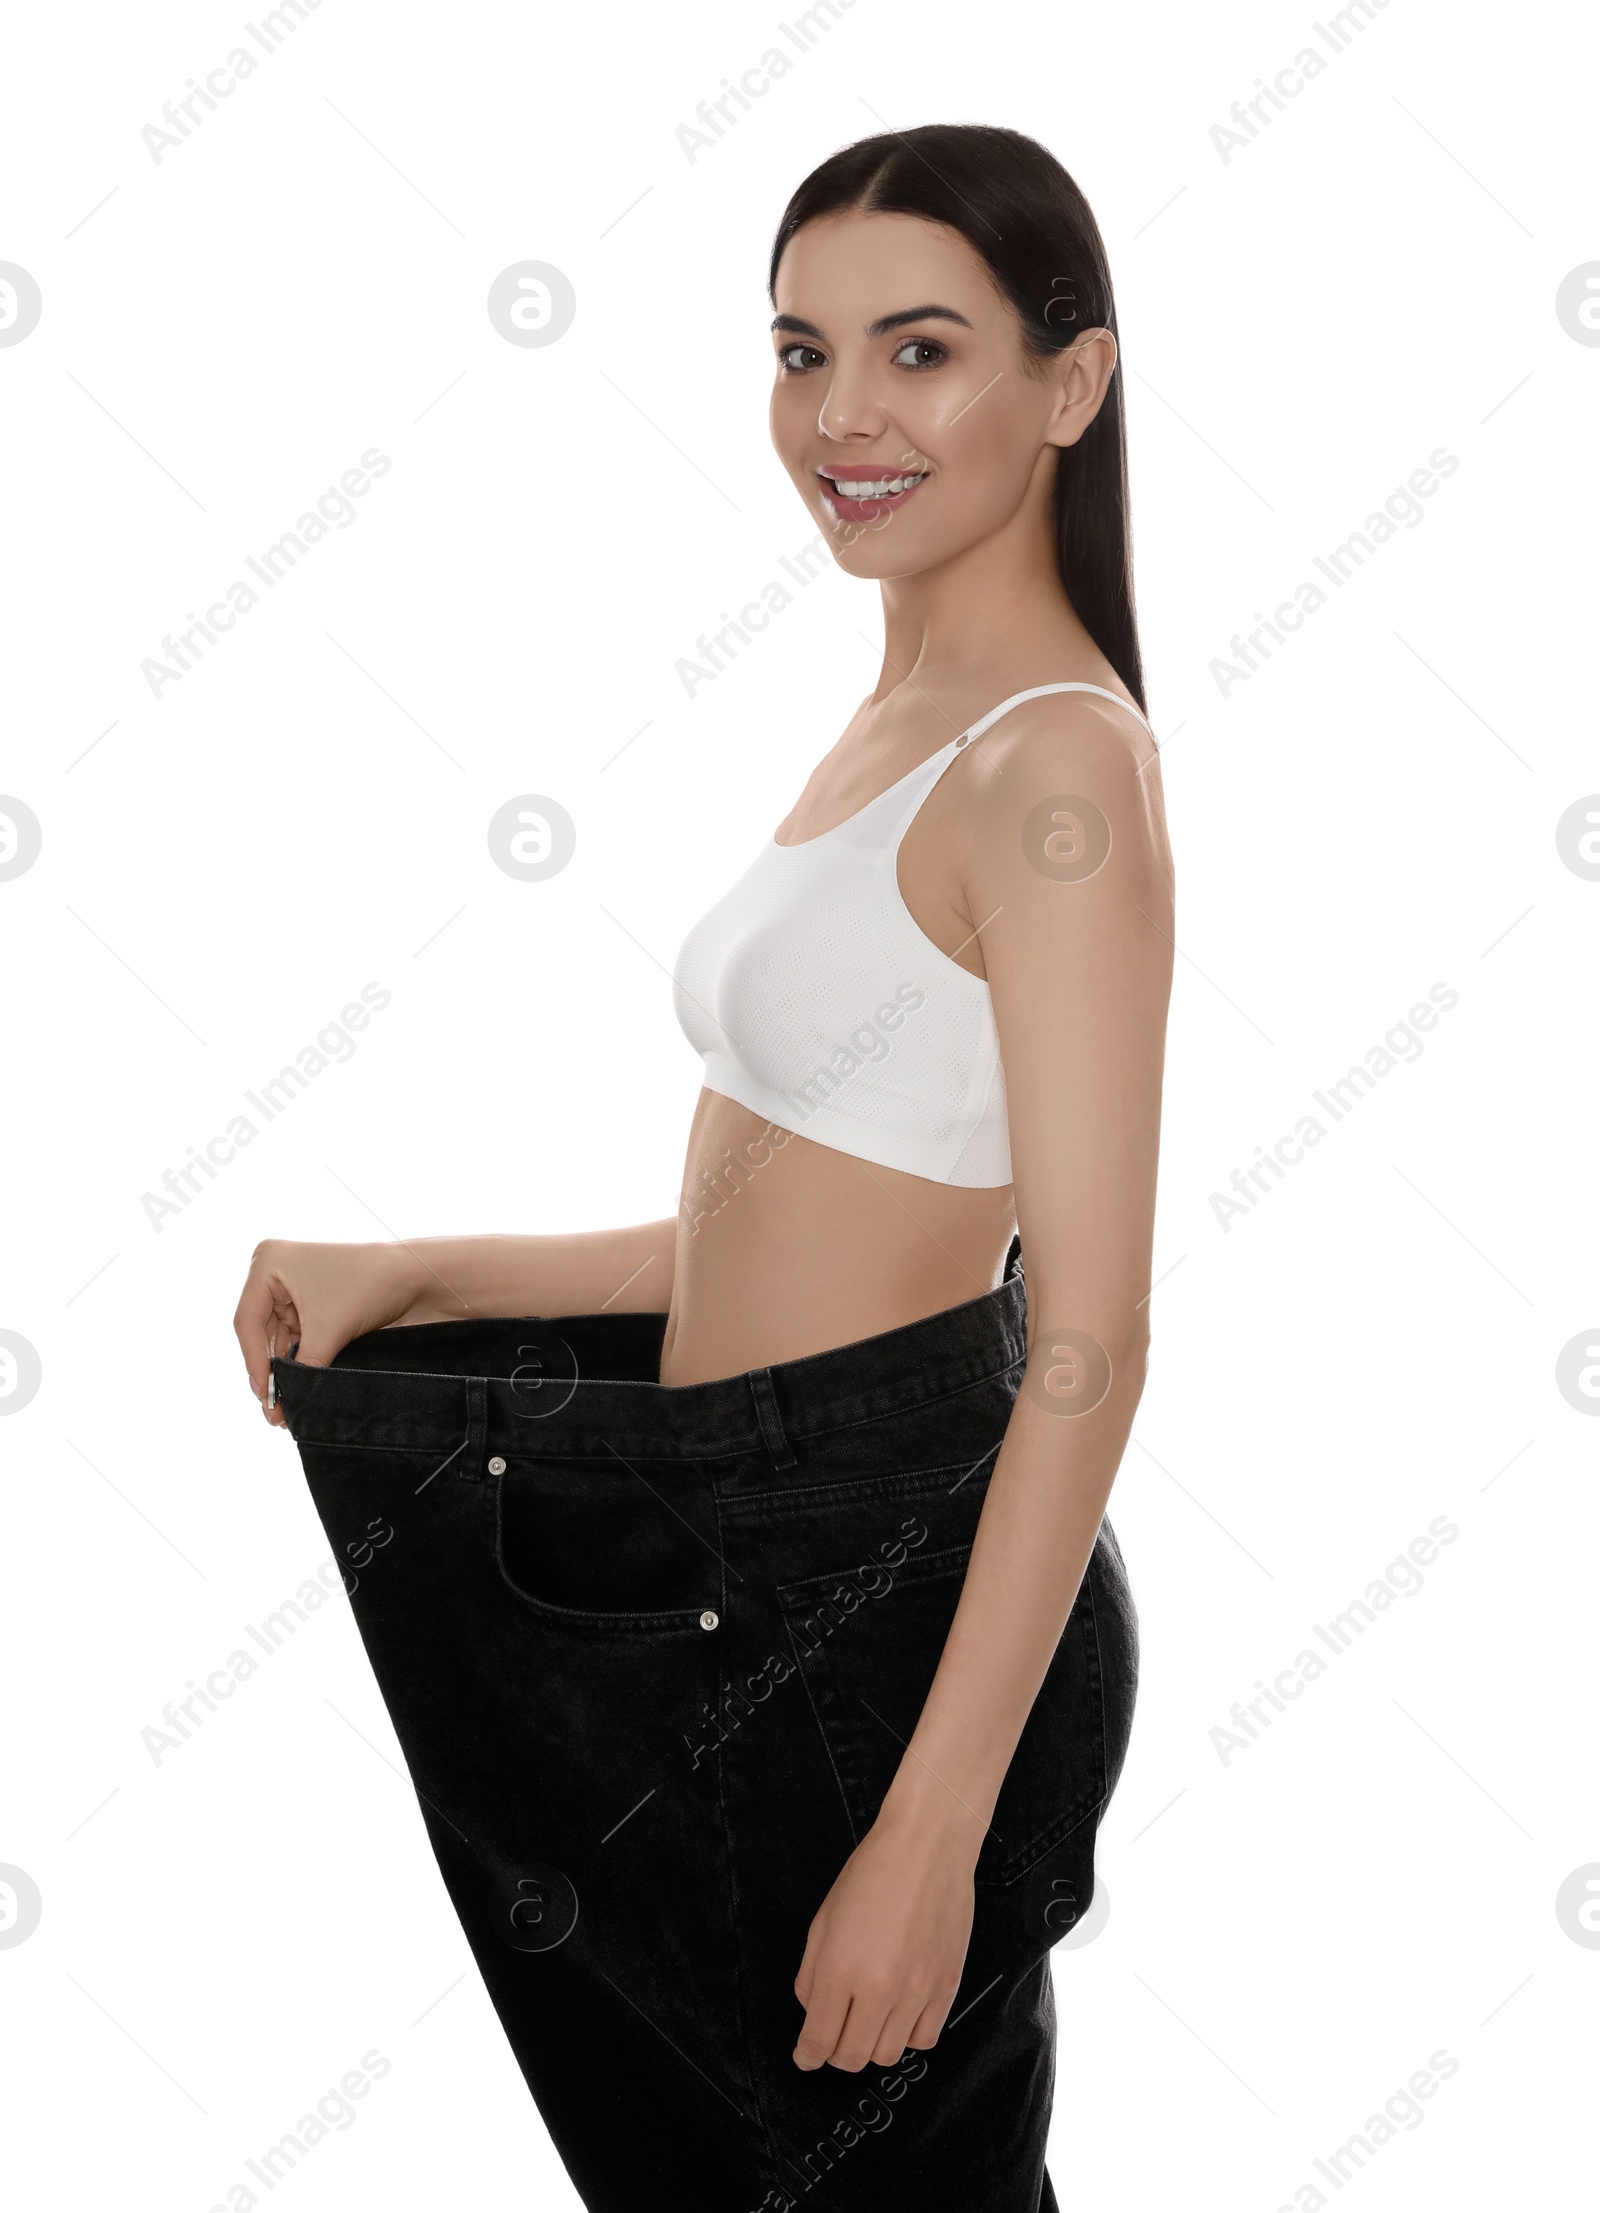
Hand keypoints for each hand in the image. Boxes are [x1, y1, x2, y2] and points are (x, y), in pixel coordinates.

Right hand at [233, 1239, 431, 1426]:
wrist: (414, 1277)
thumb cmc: (369, 1287)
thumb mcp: (326, 1332)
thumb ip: (300, 1369)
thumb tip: (280, 1406)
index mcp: (269, 1263)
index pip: (247, 1321)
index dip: (253, 1362)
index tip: (264, 1395)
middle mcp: (274, 1270)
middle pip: (258, 1331)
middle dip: (269, 1368)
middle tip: (273, 1408)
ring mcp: (291, 1285)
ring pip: (276, 1337)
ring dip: (283, 1367)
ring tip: (285, 1404)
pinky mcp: (309, 1300)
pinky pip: (294, 1334)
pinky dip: (297, 1358)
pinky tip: (298, 1383)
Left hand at [792, 1798, 977, 2071]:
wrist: (927, 1847)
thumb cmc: (875, 1872)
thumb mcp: (823, 1920)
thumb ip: (810, 1974)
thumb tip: (811, 2010)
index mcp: (839, 1968)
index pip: (818, 2039)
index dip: (806, 2056)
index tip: (804, 2057)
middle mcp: (878, 1987)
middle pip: (852, 2057)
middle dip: (835, 2054)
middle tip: (833, 2037)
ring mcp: (916, 1991)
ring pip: (888, 2055)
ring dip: (871, 2046)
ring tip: (867, 2021)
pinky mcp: (946, 1987)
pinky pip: (925, 2039)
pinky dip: (907, 2036)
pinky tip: (899, 2014)